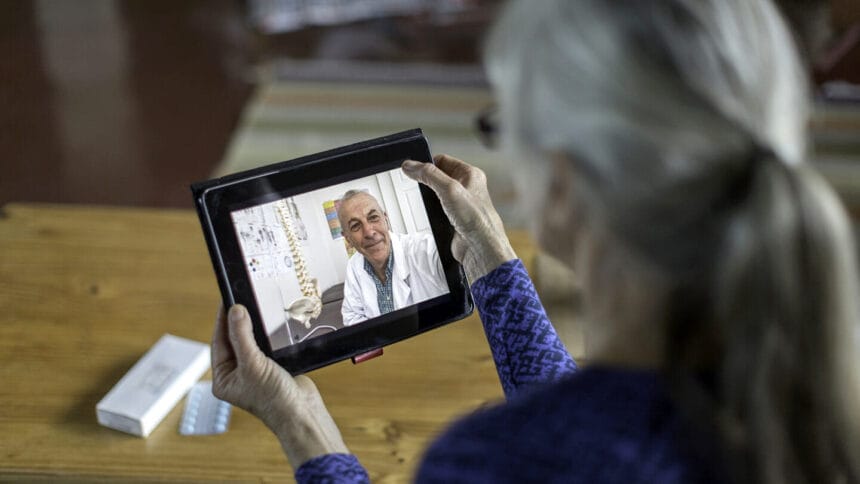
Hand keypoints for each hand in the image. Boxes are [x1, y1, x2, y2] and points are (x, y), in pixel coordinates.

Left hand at [211, 304, 348, 466]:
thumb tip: (235, 311)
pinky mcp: (272, 367)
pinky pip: (265, 345)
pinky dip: (267, 333)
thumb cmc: (273, 399)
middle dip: (237, 321)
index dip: (223, 320)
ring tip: (255, 306)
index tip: (227, 299)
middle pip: (233, 339)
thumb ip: (242, 337)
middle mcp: (236, 374)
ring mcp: (254, 370)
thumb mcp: (253, 364)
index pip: (219, 342)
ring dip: (253, 326)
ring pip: (250, 340)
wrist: (302, 413)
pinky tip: (270, 322)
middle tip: (241, 298)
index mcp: (223, 378)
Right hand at [402, 154, 515, 281]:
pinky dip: (430, 211)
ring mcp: (460, 204)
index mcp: (470, 175)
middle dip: (426, 180)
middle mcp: (467, 188)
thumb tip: (411, 165)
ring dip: (428, 197)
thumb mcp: (449, 189)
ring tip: (419, 198)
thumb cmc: (476, 219)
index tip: (412, 167)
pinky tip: (426, 213)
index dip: (428, 163)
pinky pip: (438, 210)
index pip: (443, 160)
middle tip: (413, 182)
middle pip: (439, 177)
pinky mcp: (454, 219)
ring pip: (438, 194)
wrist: (480, 248)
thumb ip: (429, 175)